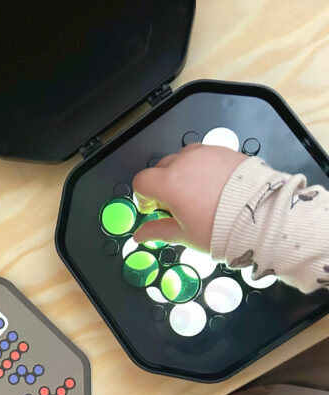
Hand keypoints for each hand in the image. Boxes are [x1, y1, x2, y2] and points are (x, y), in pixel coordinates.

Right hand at [131, 143, 246, 250]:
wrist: (262, 217)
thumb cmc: (224, 228)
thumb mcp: (184, 235)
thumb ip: (157, 231)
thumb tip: (140, 235)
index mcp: (170, 183)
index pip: (141, 181)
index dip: (143, 196)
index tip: (152, 207)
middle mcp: (184, 163)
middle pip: (160, 169)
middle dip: (162, 186)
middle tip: (176, 206)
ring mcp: (204, 154)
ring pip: (181, 159)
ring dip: (180, 173)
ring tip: (195, 194)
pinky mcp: (222, 151)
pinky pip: (202, 155)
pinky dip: (200, 167)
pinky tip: (211, 186)